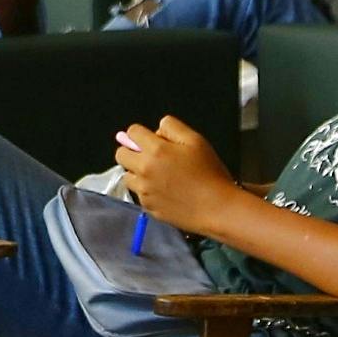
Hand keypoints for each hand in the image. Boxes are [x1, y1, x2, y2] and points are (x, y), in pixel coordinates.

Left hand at [110, 115, 229, 222]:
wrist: (216, 208)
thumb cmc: (210, 173)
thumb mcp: (196, 140)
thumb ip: (173, 128)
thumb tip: (156, 130)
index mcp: (156, 150)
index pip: (132, 132)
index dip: (141, 133)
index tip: (151, 139)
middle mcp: (144, 170)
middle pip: (120, 154)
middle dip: (132, 151)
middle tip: (151, 156)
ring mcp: (143, 191)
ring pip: (127, 176)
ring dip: (137, 172)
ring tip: (158, 176)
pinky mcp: (147, 207)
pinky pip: (138, 194)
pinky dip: (146, 190)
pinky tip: (164, 191)